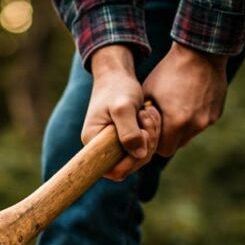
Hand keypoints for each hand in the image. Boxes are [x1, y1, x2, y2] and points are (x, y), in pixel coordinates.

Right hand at [85, 45, 161, 180]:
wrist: (116, 74)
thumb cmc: (117, 87)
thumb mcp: (123, 107)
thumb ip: (129, 131)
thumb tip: (139, 155)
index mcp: (93, 143)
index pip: (114, 170)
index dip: (132, 160)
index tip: (142, 133)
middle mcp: (100, 149)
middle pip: (130, 166)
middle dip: (146, 145)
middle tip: (148, 117)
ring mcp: (113, 146)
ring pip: (139, 158)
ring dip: (151, 137)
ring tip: (149, 113)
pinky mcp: (124, 141)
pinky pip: (142, 148)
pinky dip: (151, 134)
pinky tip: (150, 115)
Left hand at [142, 42, 228, 156]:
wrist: (200, 53)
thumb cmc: (169, 71)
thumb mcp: (148, 93)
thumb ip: (145, 117)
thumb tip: (138, 131)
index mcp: (176, 123)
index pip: (164, 150)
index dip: (157, 143)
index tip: (154, 129)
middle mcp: (195, 126)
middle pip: (178, 145)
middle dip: (169, 137)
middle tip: (164, 120)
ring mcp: (208, 120)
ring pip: (190, 135)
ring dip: (182, 127)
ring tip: (177, 107)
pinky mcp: (216, 114)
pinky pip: (201, 123)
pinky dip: (195, 117)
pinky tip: (190, 100)